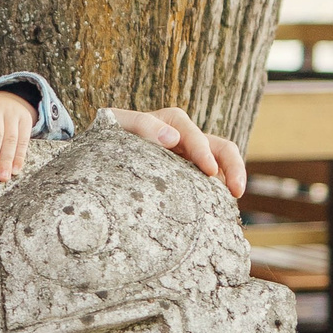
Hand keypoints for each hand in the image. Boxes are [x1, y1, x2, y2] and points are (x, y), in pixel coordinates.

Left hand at [103, 107, 247, 196]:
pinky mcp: (190, 176)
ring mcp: (190, 157)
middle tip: (236, 191)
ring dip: (234, 177)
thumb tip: (171, 139)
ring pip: (223, 162)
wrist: (96, 155)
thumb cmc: (107, 138)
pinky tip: (222, 209)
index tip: (209, 171)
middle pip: (221, 147)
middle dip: (232, 166)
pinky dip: (221, 192)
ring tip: (235, 198)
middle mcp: (186, 138)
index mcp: (172, 122)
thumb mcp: (116, 124)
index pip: (195, 135)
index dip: (203, 152)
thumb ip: (140, 125)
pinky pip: (213, 182)